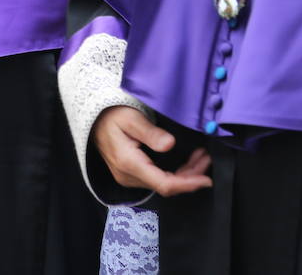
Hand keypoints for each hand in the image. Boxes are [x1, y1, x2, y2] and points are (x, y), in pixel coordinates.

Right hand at [92, 106, 212, 196]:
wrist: (94, 119)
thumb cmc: (112, 115)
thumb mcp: (131, 118)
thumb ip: (150, 132)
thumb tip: (170, 144)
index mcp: (129, 163)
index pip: (164, 184)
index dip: (187, 184)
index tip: (206, 179)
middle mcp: (129, 176)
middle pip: (166, 185)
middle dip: (190, 176)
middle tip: (206, 159)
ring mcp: (129, 178)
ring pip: (163, 184)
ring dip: (185, 174)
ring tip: (200, 158)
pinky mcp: (132, 175)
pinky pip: (157, 179)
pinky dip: (175, 173)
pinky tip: (186, 163)